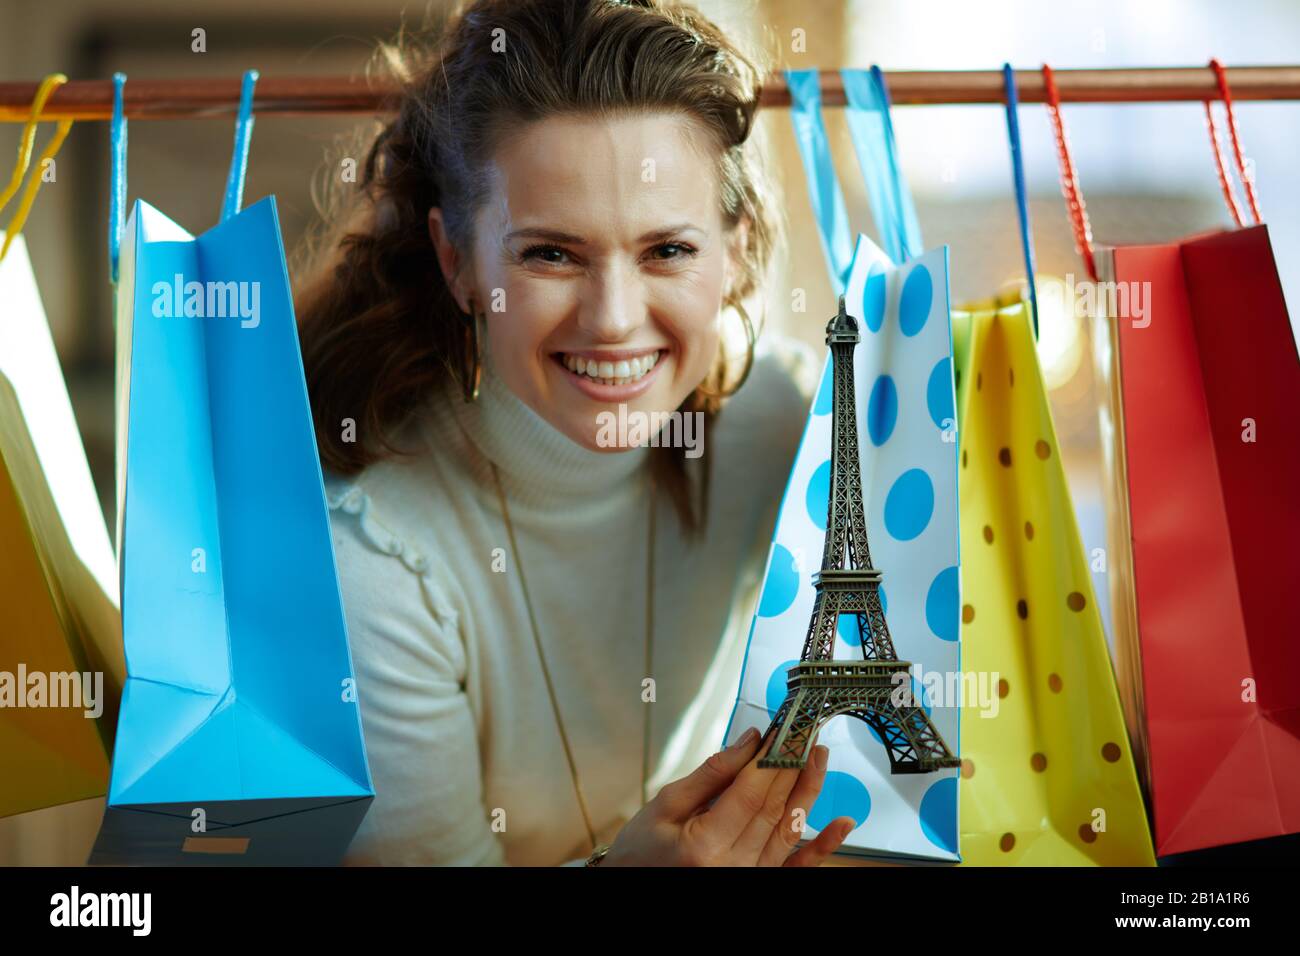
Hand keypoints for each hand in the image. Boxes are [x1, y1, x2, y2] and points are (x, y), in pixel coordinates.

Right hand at [601, 726, 855, 865]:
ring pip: (790, 828)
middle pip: (773, 806)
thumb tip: (749, 741)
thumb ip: (710, 774)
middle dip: (793, 763)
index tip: (784, 726)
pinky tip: (843, 822)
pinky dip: (823, 846)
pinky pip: (797, 867)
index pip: (749, 791)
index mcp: (704, 846)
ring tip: (819, 753)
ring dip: (809, 789)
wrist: (632, 886)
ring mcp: (750, 878)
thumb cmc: (640, 851)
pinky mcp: (759, 884)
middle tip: (807, 728)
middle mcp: (734, 866)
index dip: (770, 756)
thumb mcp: (665, 806)